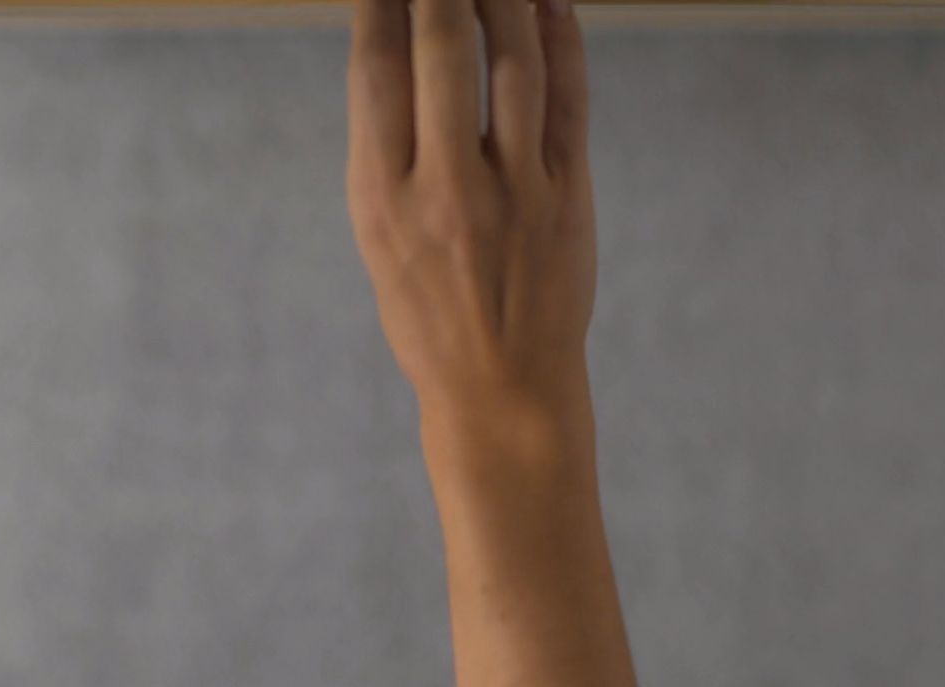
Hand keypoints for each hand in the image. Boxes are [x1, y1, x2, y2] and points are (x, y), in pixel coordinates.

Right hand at [346, 0, 595, 467]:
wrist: (502, 389)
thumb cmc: (429, 309)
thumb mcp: (378, 235)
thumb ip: (385, 146)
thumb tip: (395, 45)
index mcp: (381, 197)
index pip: (375, 68)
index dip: (380, 0)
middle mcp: (446, 189)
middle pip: (442, 50)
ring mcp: (515, 192)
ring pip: (513, 63)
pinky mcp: (569, 199)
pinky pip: (568, 101)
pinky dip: (563, 42)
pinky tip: (551, 3)